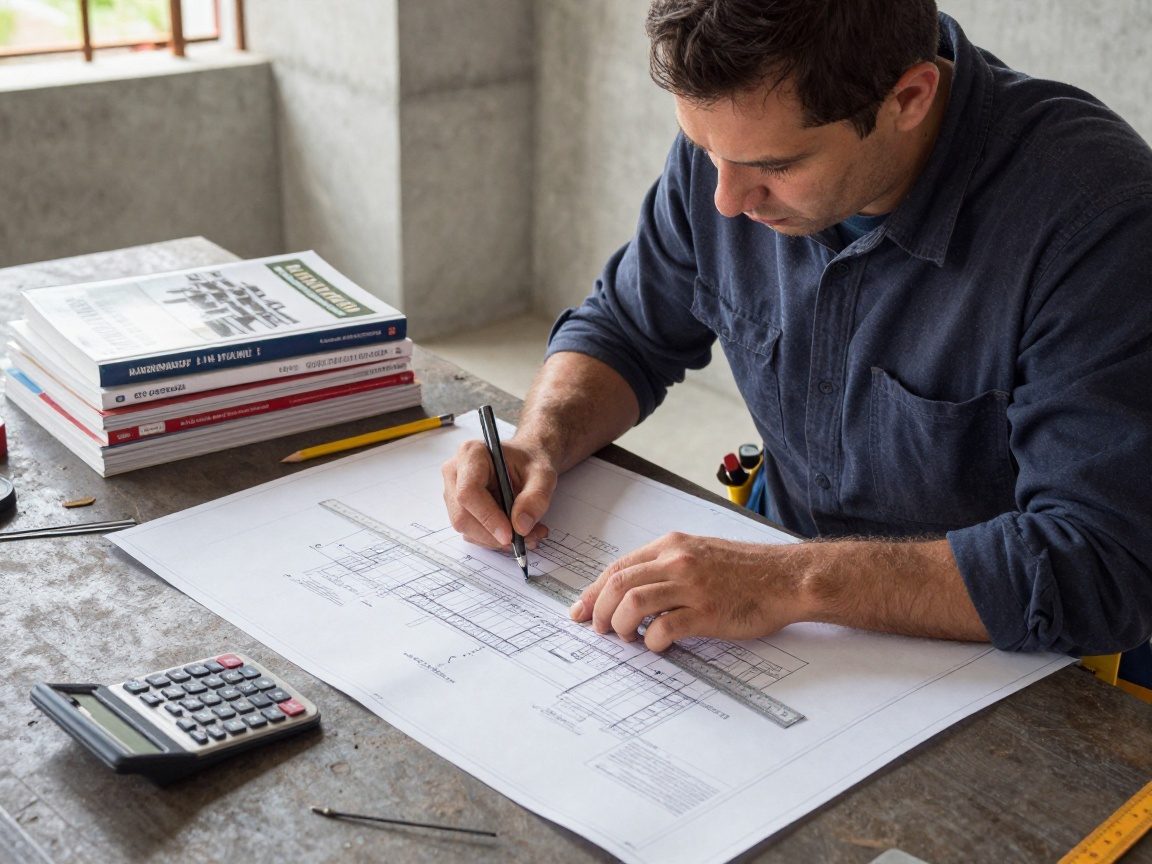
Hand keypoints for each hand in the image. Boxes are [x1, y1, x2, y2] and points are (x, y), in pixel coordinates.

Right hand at [442, 437, 555, 551]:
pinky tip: (516, 531)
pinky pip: (471, 533)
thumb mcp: (543, 475)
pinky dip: (495, 539)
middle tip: (525, 538)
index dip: (488, 517)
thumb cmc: (530, 461)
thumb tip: (521, 526)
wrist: (526, 462)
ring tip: (528, 534)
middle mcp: (455, 472)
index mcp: (472, 454)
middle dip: (494, 535)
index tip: (510, 534)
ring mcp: (453, 492)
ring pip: (466, 528)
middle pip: (463, 515)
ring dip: (497, 540)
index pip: (469, 492)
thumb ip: (536, 498)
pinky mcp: (459, 509)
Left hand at [569, 532, 806, 651]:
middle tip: (596, 629)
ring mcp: (692, 586)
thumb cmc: (747, 570)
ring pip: (633, 604)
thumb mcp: (700, 552)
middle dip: (598, 610)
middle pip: (618, 584)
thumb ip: (667, 565)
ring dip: (619, 626)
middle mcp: (677, 561)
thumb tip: (631, 589)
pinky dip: (650, 641)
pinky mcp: (706, 613)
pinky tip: (655, 645)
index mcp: (672, 545)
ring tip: (624, 639)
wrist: (787, 578)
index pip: (619, 566)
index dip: (593, 590)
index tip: (581, 609)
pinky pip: (663, 628)